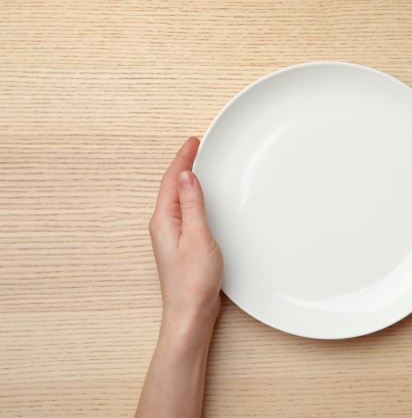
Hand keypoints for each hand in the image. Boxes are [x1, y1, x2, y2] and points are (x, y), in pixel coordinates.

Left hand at [148, 136, 222, 331]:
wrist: (191, 313)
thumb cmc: (193, 282)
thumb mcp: (197, 237)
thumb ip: (192, 205)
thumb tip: (186, 176)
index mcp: (164, 220)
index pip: (171, 180)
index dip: (182, 158)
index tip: (193, 141)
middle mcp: (164, 226)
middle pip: (172, 187)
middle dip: (183, 165)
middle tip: (196, 148)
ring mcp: (172, 237)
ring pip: (179, 199)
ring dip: (188, 181)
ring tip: (199, 166)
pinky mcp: (183, 245)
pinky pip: (186, 212)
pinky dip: (194, 199)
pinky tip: (203, 201)